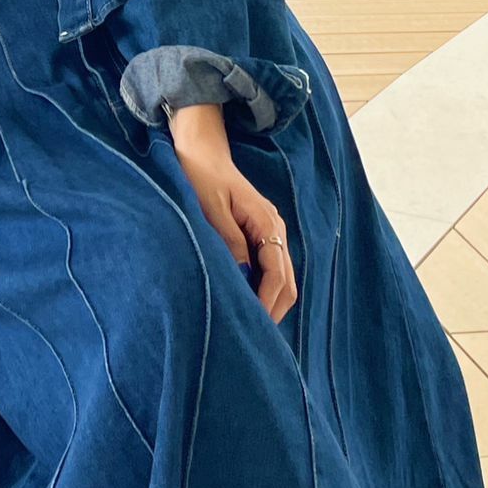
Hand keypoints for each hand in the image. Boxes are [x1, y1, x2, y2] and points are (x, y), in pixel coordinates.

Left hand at [169, 120, 297, 323]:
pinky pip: (270, 269)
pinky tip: (249, 304)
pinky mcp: (259, 234)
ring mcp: (269, 232)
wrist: (201, 149)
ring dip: (271, 302)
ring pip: (281, 278)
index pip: (276, 272)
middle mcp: (275, 229)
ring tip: (252, 328)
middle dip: (274, 310)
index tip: (254, 325)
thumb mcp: (209, 207)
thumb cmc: (200, 175)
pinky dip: (264, 290)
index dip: (267, 302)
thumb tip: (242, 275)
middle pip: (287, 281)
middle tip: (254, 338)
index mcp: (266, 221)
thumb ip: (227, 240)